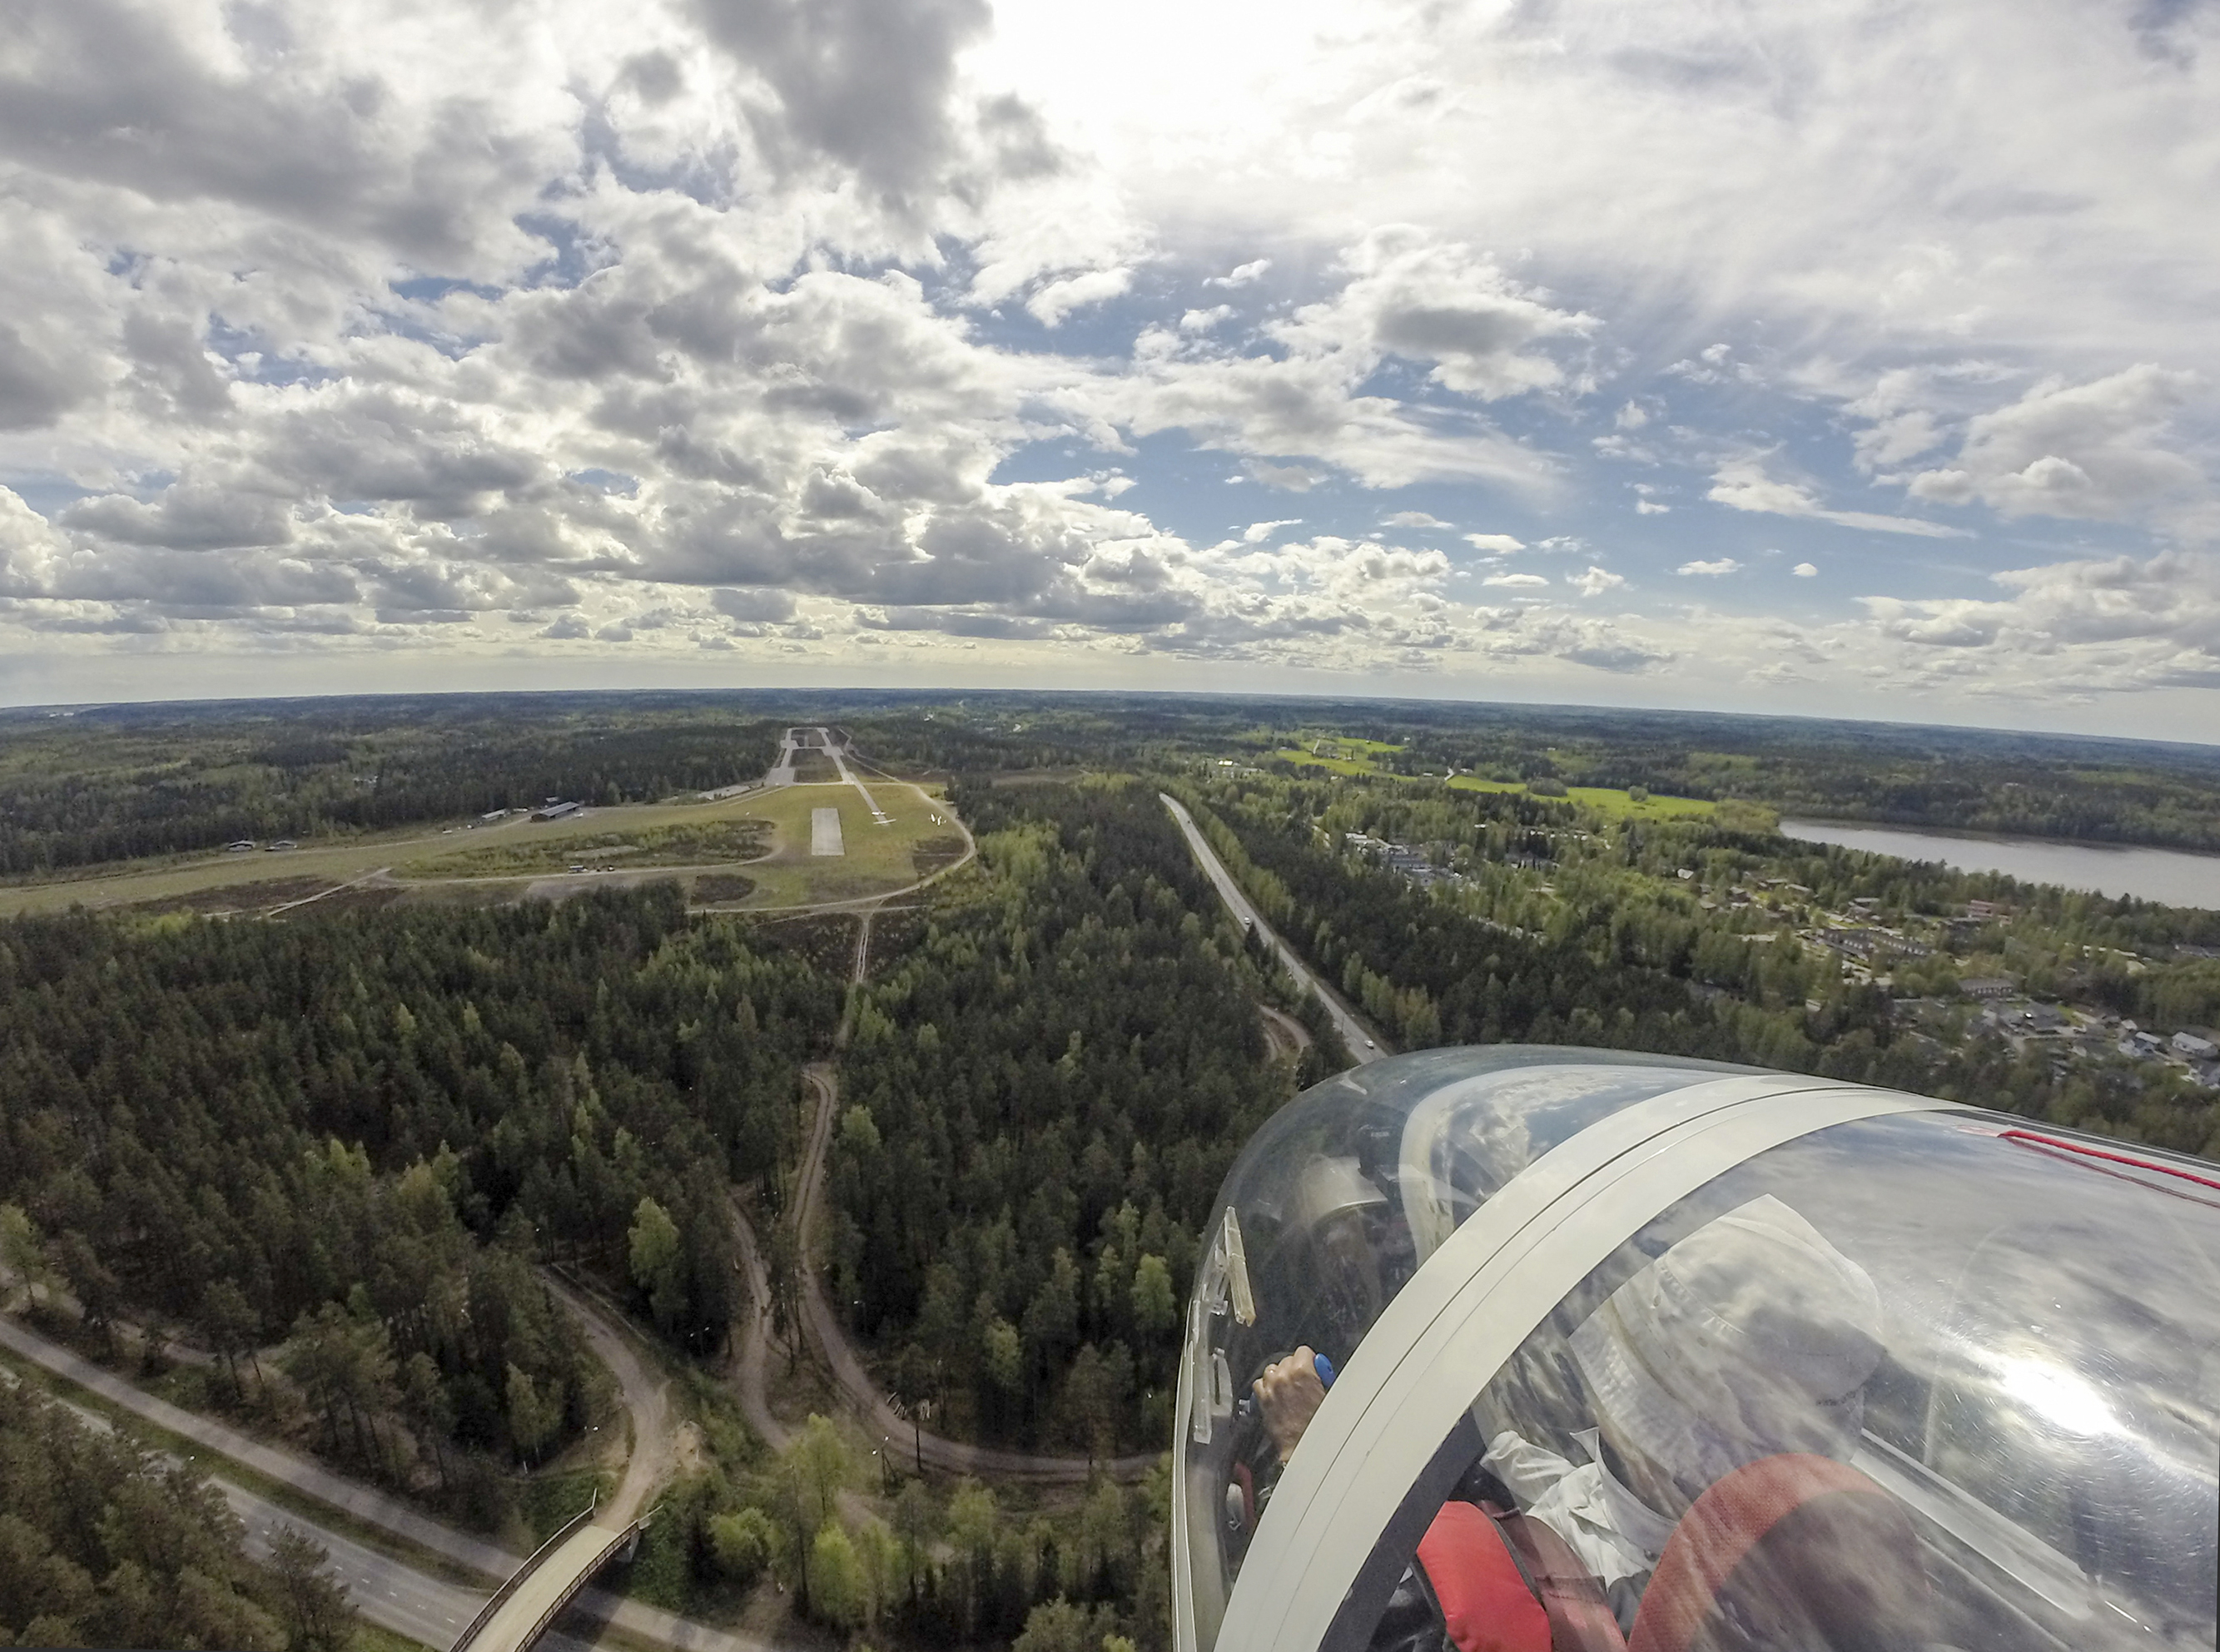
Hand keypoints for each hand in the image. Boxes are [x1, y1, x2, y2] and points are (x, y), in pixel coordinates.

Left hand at [1253, 1346, 1326, 1464]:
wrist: (1303, 1446)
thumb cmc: (1319, 1426)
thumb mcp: (1328, 1396)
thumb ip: (1321, 1378)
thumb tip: (1318, 1371)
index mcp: (1303, 1371)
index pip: (1303, 1351)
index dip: (1309, 1360)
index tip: (1312, 1367)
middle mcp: (1284, 1376)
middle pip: (1287, 1360)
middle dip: (1294, 1369)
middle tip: (1302, 1382)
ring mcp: (1271, 1387)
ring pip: (1272, 1370)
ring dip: (1279, 1377)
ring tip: (1288, 1390)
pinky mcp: (1262, 1399)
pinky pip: (1259, 1383)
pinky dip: (1266, 1387)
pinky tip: (1275, 1396)